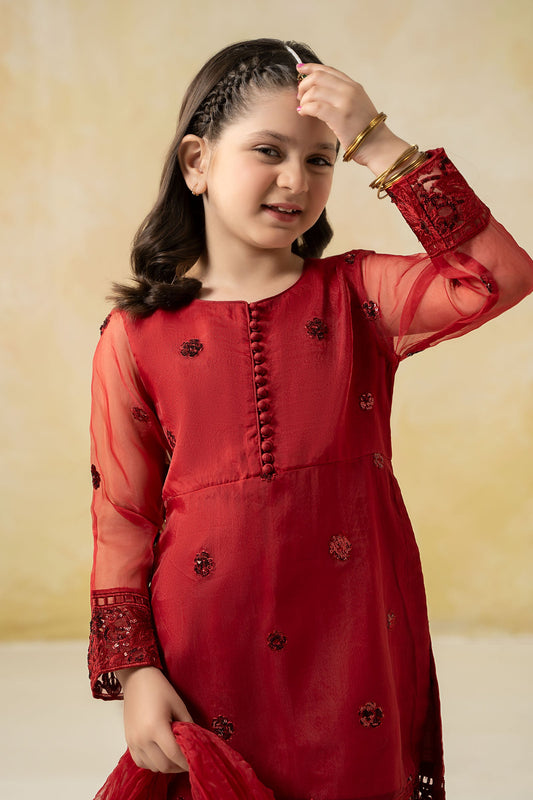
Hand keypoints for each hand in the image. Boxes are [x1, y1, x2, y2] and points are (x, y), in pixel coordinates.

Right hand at [116, 666, 193, 772]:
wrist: (137, 679)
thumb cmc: (159, 688)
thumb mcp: (179, 705)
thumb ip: (188, 726)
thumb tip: (197, 742)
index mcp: (155, 727)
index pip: (174, 754)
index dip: (186, 762)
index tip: (196, 762)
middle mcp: (142, 738)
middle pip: (163, 765)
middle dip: (178, 766)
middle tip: (188, 760)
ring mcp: (133, 742)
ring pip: (152, 767)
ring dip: (166, 766)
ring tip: (176, 757)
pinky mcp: (128, 742)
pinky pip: (141, 762)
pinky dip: (153, 763)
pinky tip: (161, 755)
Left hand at [296, 63, 410, 174]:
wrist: (379, 146)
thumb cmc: (366, 131)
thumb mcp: (357, 106)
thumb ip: (343, 97)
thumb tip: (320, 94)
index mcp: (354, 86)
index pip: (328, 70)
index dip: (311, 68)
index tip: (299, 69)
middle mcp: (350, 90)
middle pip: (318, 77)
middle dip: (304, 85)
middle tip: (299, 97)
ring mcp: (346, 102)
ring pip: (314, 91)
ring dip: (304, 99)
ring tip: (302, 108)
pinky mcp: (340, 117)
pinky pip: (315, 106)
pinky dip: (305, 108)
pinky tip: (303, 113)